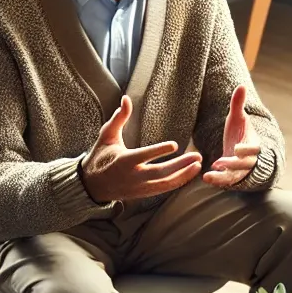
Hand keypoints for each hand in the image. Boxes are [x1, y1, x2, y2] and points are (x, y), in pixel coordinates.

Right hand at [81, 96, 202, 203]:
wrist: (93, 185)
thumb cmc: (101, 155)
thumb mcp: (107, 135)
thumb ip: (119, 118)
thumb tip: (126, 98)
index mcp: (122, 161)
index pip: (143, 156)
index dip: (158, 151)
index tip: (175, 145)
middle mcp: (133, 176)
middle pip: (160, 173)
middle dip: (180, 165)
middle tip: (197, 156)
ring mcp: (140, 187)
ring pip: (165, 184)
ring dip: (184, 175)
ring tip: (198, 164)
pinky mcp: (144, 193)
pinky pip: (164, 189)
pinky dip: (178, 182)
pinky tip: (189, 172)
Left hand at [204, 86, 261, 187]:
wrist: (241, 151)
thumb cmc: (240, 132)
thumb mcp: (238, 118)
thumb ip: (238, 104)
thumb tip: (241, 85)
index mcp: (253, 145)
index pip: (254, 149)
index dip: (247, 149)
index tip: (236, 149)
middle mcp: (249, 160)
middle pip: (244, 165)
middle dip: (232, 164)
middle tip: (219, 163)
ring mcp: (240, 170)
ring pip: (234, 176)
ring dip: (222, 177)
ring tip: (208, 177)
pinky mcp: (232, 176)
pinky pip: (226, 181)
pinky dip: (217, 181)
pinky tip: (205, 178)